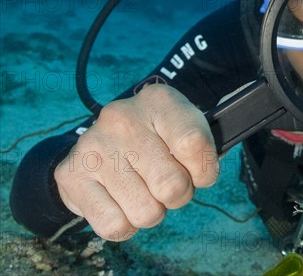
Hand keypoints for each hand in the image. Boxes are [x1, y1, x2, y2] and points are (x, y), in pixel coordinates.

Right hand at [54, 84, 218, 240]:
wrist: (103, 141)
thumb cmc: (160, 139)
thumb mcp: (188, 129)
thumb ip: (205, 148)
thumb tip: (205, 173)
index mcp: (159, 100)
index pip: (193, 144)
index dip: (204, 171)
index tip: (198, 171)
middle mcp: (123, 118)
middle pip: (172, 186)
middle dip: (179, 195)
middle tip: (167, 182)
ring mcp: (94, 146)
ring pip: (146, 212)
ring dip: (152, 211)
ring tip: (143, 189)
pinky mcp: (71, 175)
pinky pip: (114, 227)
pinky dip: (125, 225)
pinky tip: (122, 202)